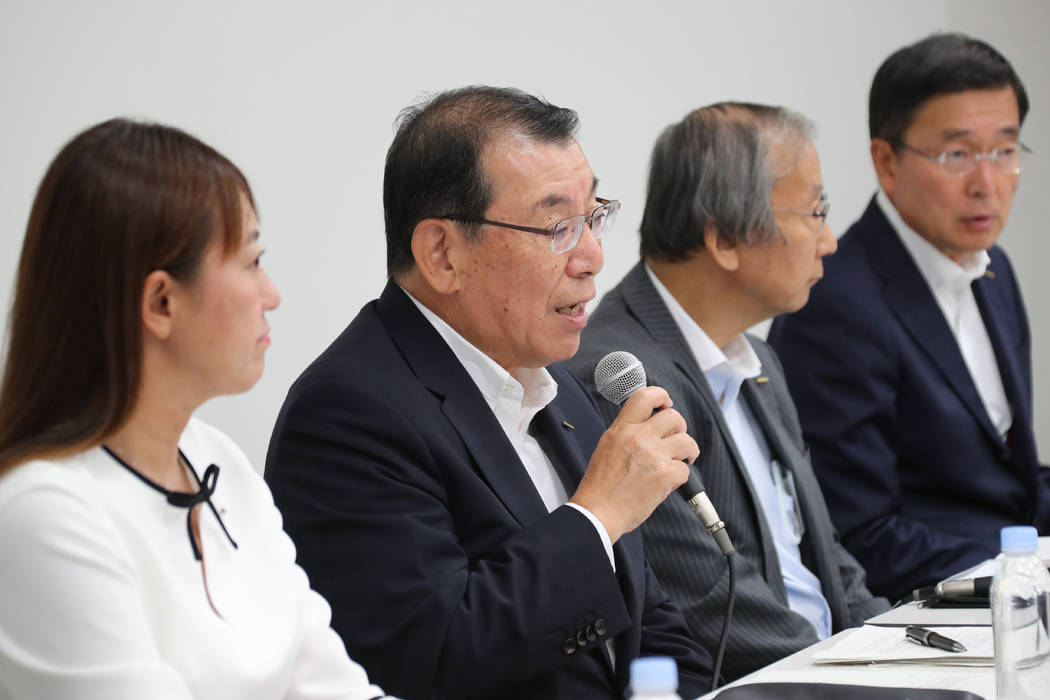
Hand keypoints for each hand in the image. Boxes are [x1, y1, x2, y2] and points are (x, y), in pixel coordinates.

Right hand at [571, 386, 698, 542]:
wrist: (598, 512)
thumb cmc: (600, 486)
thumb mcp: (606, 447)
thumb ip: (626, 433)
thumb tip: (648, 427)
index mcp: (622, 429)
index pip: (645, 396)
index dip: (661, 396)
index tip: (666, 404)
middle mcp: (638, 437)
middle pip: (674, 417)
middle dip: (680, 429)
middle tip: (676, 440)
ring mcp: (653, 455)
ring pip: (686, 441)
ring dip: (687, 452)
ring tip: (680, 461)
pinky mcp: (664, 475)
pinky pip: (685, 469)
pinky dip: (680, 478)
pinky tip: (669, 483)